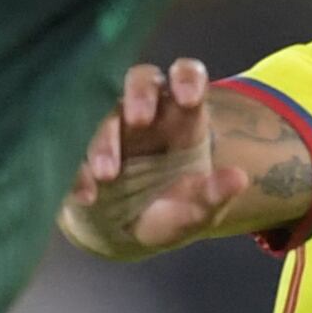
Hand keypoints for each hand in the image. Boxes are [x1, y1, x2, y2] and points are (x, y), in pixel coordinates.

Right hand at [59, 60, 255, 256]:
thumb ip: (215, 196)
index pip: (187, 77)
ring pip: (101, 110)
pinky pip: (71, 148)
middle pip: (141, 78)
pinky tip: (86, 195)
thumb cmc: (169, 213)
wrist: (130, 235)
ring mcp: (109, 128)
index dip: (187, 78)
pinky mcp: (78, 150)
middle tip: (139, 120)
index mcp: (181, 120)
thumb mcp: (196, 212)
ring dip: (102, 138)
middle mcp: (144, 114)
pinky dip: (76, 170)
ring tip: (107, 175)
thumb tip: (240, 179)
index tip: (189, 98)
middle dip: (140, 93)